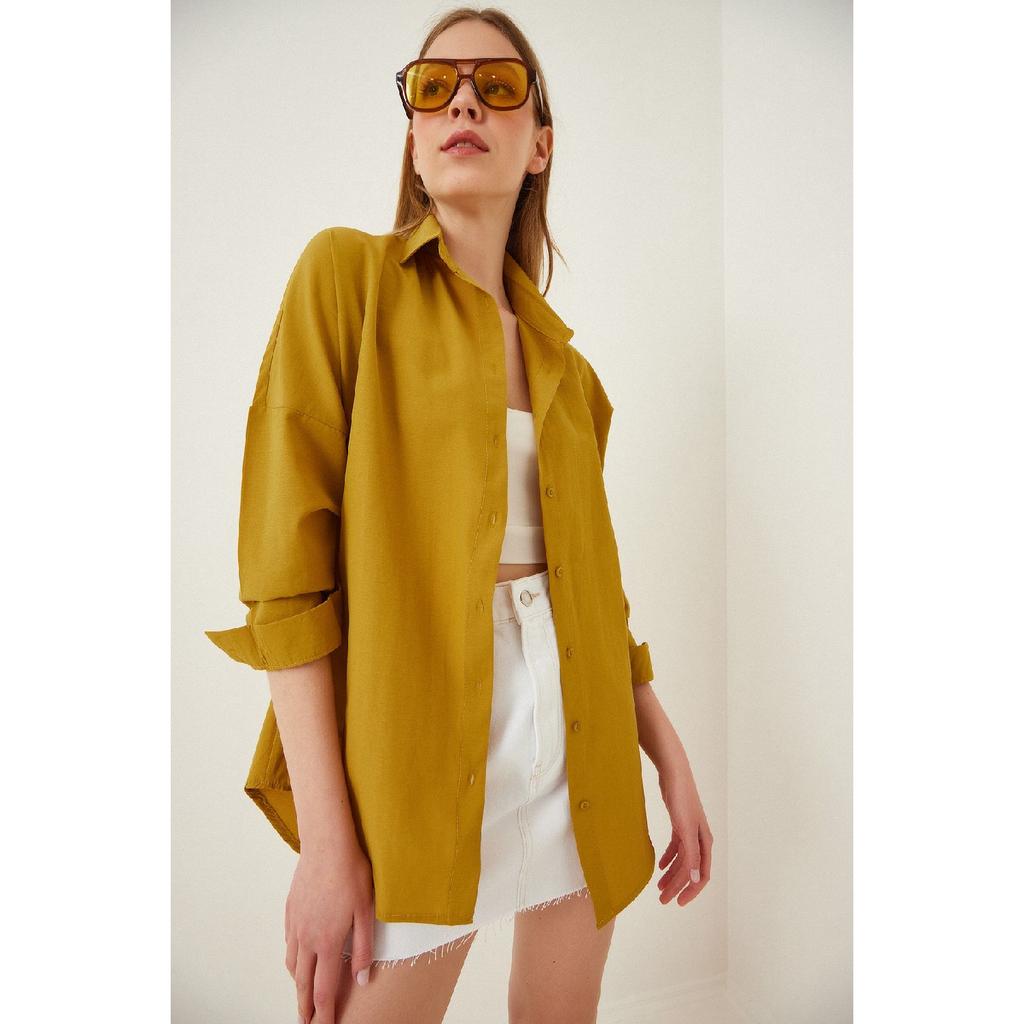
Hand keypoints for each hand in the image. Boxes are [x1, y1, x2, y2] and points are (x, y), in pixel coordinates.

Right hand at [285, 836, 374, 1022]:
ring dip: (297, 984)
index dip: (324, 1013)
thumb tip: (362, 979)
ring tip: (302, 995)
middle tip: (306, 1023)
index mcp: (328, 942)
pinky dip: (292, 959)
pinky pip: (288, 943)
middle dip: (305, 1007)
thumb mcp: (367, 911)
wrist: (327, 843)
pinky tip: (297, 957)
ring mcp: (296, 923)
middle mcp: (307, 938)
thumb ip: (364, 948)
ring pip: (292, 963)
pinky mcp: (291, 909)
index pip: (323, 989)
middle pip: (302, 983)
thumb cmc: (352, 873)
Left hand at [655, 756, 712, 907]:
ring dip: (672, 874)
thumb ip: (690, 853)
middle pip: (690, 870)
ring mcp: (690, 832)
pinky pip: (676, 847)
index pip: (700, 874)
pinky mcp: (680, 824)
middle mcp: (700, 839)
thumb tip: (695, 879)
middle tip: (662, 899)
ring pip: (682, 860)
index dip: (691, 890)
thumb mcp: (685, 828)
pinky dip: (669, 858)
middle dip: (677, 886)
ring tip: (659, 886)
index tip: (678, 902)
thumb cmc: (681, 799)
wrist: (674, 773)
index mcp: (704, 842)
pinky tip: (660, 866)